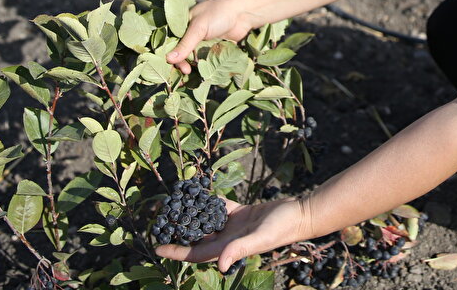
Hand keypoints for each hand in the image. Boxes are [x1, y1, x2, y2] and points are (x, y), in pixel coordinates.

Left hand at [155, 197, 307, 272]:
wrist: (299, 214)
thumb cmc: (281, 228)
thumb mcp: (259, 238)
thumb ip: (239, 249)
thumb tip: (220, 265)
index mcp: (227, 248)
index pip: (195, 253)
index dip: (176, 251)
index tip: (157, 247)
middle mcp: (227, 238)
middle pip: (196, 238)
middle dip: (179, 232)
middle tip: (160, 223)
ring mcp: (233, 226)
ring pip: (206, 222)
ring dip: (191, 215)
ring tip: (174, 206)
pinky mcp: (241, 213)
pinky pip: (219, 207)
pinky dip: (209, 201)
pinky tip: (198, 192)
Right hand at [166, 0, 259, 74]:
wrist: (245, 13)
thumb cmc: (219, 14)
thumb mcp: (199, 28)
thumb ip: (185, 44)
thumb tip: (167, 60)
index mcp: (183, 23)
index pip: (170, 41)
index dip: (168, 53)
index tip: (170, 65)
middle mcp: (191, 33)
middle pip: (181, 52)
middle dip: (181, 63)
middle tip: (186, 71)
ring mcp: (203, 41)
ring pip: (193, 57)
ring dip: (192, 66)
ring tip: (192, 74)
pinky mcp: (213, 48)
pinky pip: (205, 59)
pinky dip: (203, 66)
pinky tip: (202, 74)